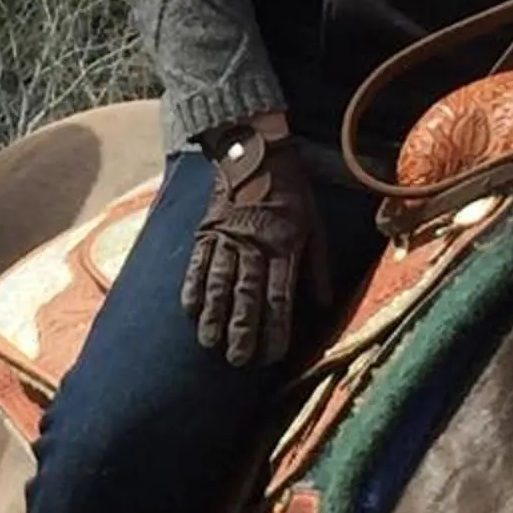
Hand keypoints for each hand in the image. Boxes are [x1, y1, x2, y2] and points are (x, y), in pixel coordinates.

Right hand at [181, 120, 319, 365]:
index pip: (280, 295)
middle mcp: (255, 244)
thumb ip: (318, 267)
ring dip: (214, 315)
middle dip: (242, 330)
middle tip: (237, 360)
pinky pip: (197, 262)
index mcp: (285, 244)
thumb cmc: (291, 193)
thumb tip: (323, 306)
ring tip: (210, 343)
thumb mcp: (315, 226)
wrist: (255, 152)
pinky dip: (192, 287)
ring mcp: (227, 237)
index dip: (276, 328)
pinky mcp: (206, 230)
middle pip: (247, 294)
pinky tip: (189, 310)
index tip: (271, 356)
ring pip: (219, 282)